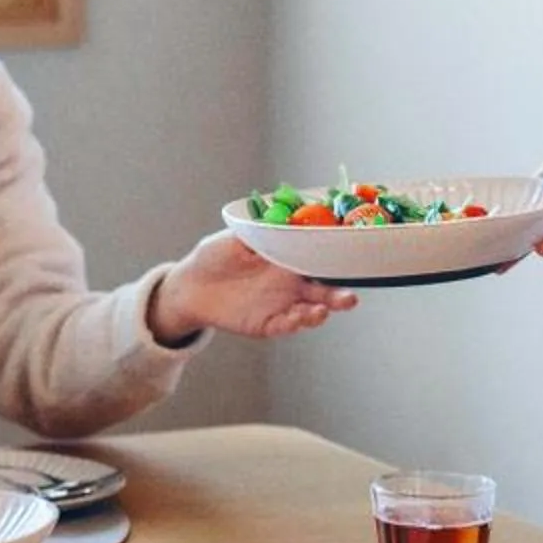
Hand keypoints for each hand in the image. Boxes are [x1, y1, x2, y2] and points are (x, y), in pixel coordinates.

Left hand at [150, 231, 358, 342]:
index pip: (319, 259)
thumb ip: (261, 230)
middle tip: (351, 298)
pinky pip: (286, 325)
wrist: (191, 284)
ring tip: (323, 311)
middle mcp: (290, 283)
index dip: (336, 261)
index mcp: (288, 259)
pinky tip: (299, 318)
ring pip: (310, 311)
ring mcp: (281, 304)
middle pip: (324, 290)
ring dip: (321, 312)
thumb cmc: (215, 255)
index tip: (351, 259)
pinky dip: (295, 323)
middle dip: (340, 296)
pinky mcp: (267, 323)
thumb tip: (282, 217)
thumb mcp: (237, 236)